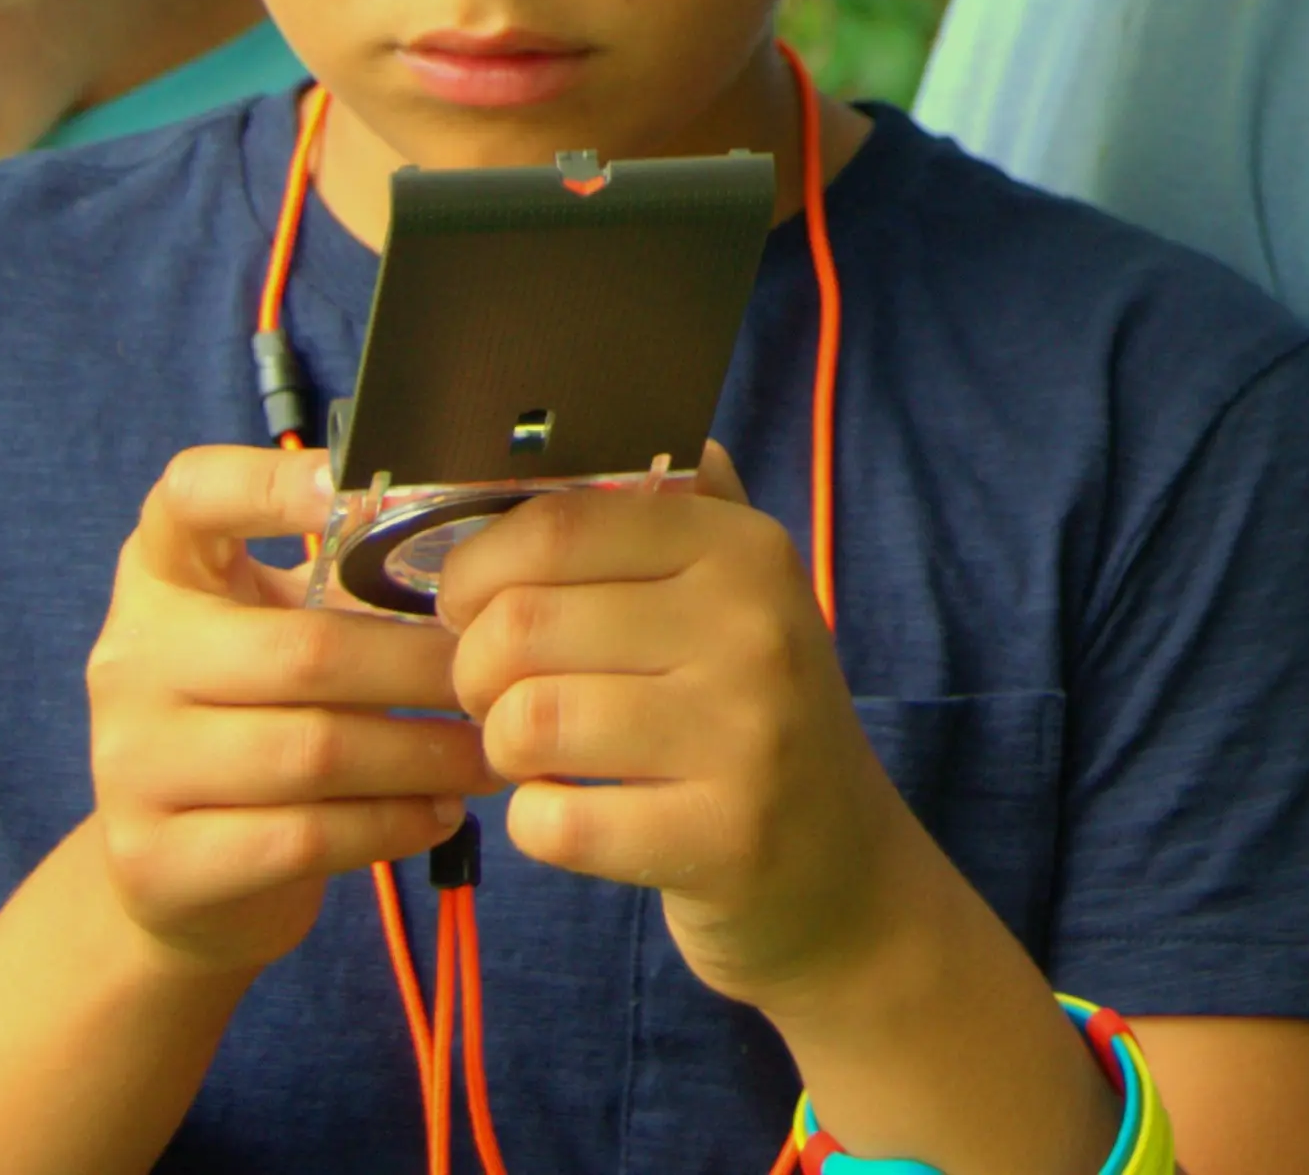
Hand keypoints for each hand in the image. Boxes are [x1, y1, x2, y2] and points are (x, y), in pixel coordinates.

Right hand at [81, 446, 490, 980]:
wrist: (173, 869)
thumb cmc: (257, 718)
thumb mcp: (278, 628)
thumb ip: (348, 583)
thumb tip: (486, 553)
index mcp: (160, 575)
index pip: (192, 496)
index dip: (272, 481)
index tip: (359, 489)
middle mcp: (129, 660)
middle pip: (303, 650)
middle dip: (420, 667)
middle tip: (498, 677)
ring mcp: (130, 765)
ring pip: (313, 754)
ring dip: (423, 755)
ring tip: (490, 753)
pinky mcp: (156, 860)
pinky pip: (302, 837)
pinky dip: (390, 825)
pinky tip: (441, 813)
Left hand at [435, 444, 923, 1014]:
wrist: (841, 871)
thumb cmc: (748, 716)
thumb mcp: (734, 595)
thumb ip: (660, 512)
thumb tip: (559, 435)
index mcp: (744, 548)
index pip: (554, 525)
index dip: (475, 569)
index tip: (467, 606)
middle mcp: (755, 628)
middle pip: (518, 627)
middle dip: (472, 671)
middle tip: (494, 693)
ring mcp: (746, 738)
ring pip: (525, 723)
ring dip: (502, 750)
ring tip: (535, 753)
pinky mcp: (721, 841)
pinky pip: (550, 823)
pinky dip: (535, 825)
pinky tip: (574, 815)